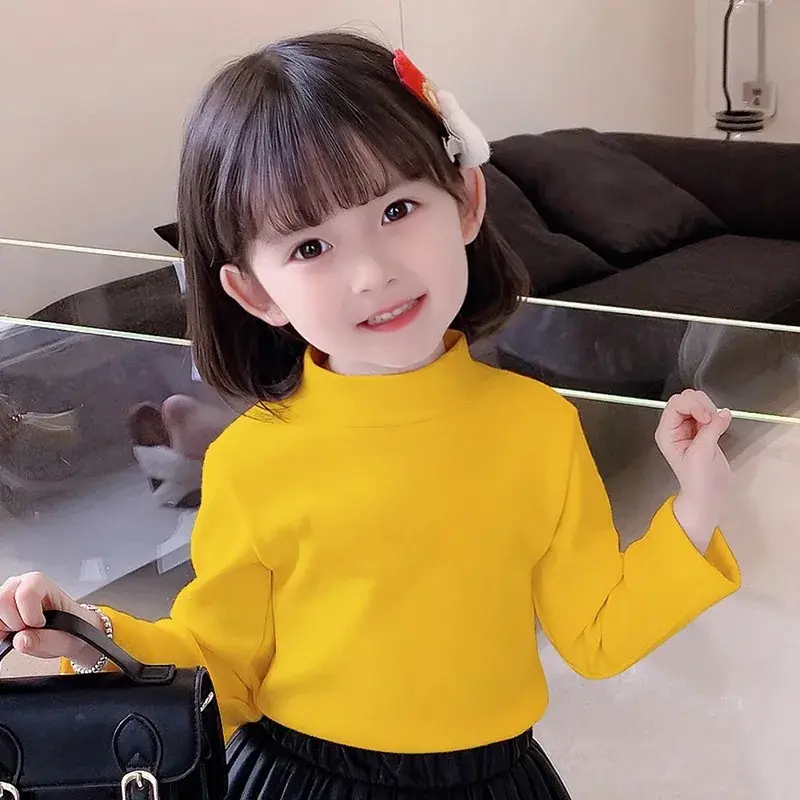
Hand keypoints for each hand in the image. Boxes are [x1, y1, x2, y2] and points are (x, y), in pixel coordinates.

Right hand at [0, 572, 105, 666]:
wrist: (68, 634)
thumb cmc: (68, 628)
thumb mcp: (63, 639)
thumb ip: (44, 640)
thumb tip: (21, 640)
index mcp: (39, 583)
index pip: (25, 593)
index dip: (30, 614)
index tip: (39, 624)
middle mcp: (19, 586)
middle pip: (2, 599)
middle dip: (13, 621)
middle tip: (27, 629)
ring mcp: (7, 598)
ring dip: (5, 627)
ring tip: (22, 631)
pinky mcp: (1, 612)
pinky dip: (0, 632)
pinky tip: (11, 635)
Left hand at [655, 390, 731, 548]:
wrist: (708, 494)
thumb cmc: (698, 480)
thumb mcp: (701, 455)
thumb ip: (710, 431)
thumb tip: (723, 413)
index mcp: (667, 432)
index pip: (676, 404)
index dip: (693, 406)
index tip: (707, 418)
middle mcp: (675, 427)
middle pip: (686, 399)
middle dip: (702, 405)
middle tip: (711, 422)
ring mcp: (688, 427)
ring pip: (698, 403)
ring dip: (710, 410)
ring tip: (714, 427)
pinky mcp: (702, 429)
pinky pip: (708, 412)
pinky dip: (715, 415)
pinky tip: (718, 427)